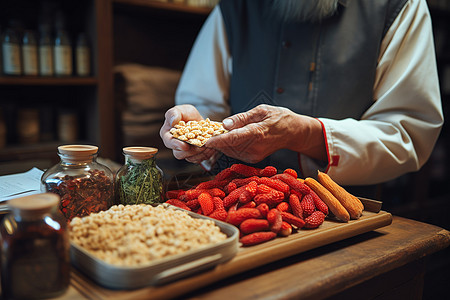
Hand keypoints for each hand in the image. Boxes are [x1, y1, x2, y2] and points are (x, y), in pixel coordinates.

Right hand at [160, 104, 218, 163]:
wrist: (199, 121)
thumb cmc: (187, 114)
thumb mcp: (181, 110)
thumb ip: (174, 113)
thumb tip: (172, 121)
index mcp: (168, 134)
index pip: (169, 142)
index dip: (176, 145)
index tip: (185, 145)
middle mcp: (174, 145)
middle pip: (179, 153)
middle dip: (190, 151)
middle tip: (200, 146)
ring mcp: (184, 151)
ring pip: (190, 157)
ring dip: (199, 153)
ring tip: (207, 145)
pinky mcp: (193, 155)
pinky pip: (199, 158)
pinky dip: (205, 154)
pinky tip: (210, 147)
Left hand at [206, 104, 326, 162]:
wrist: (293, 132)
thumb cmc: (278, 117)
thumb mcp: (261, 110)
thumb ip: (242, 118)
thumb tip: (225, 124)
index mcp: (257, 133)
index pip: (232, 138)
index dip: (217, 140)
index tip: (205, 140)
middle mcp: (254, 148)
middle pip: (228, 146)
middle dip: (215, 140)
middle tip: (206, 132)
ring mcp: (253, 155)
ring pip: (229, 151)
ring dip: (220, 143)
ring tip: (216, 133)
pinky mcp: (252, 159)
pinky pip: (234, 153)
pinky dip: (228, 146)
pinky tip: (227, 138)